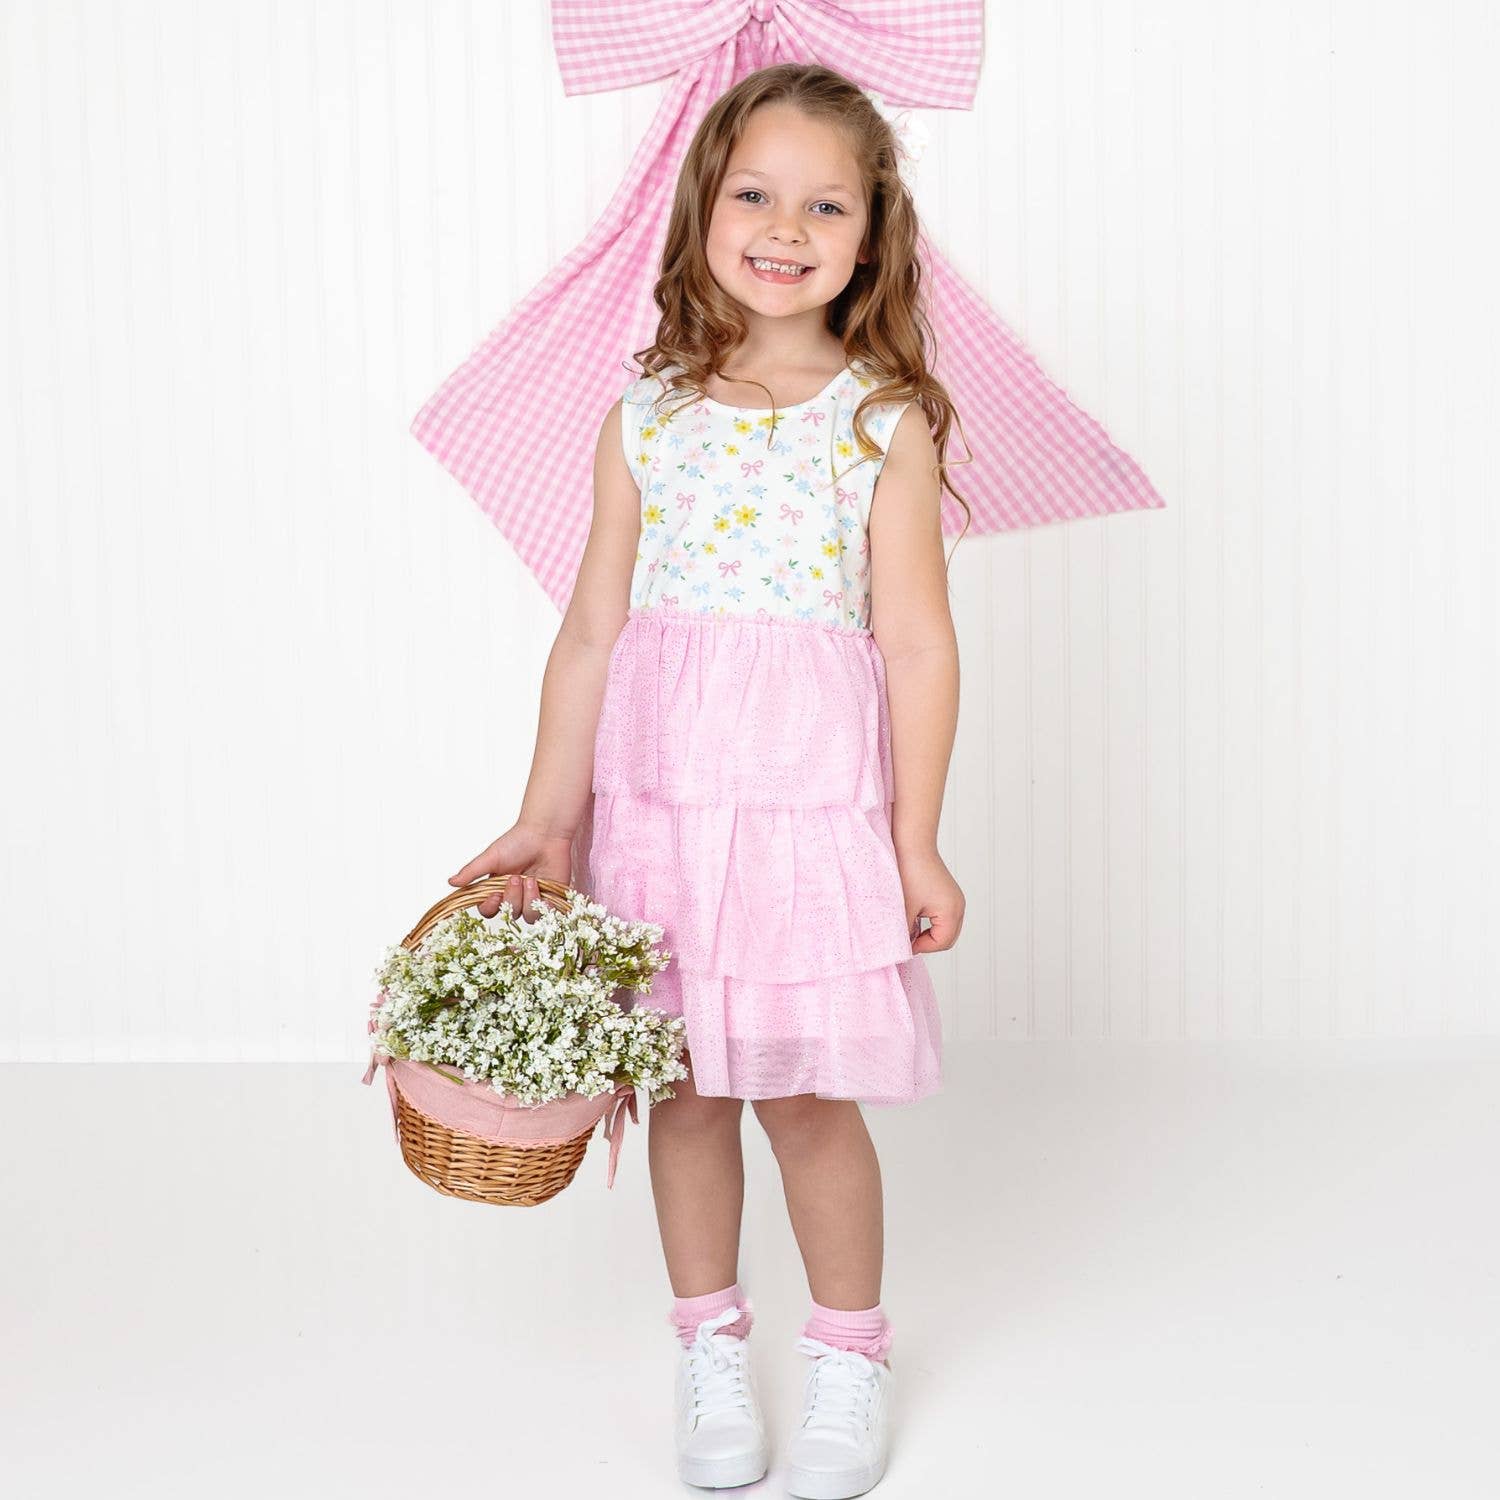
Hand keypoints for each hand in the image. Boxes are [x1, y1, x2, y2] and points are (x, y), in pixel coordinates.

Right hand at [448, 823, 575, 920]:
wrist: (545, 833)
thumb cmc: (518, 841)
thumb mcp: (491, 857)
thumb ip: (472, 872)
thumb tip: (450, 882)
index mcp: (498, 888)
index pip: (489, 909)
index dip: (491, 906)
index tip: (495, 894)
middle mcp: (516, 896)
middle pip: (509, 913)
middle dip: (511, 898)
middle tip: (515, 878)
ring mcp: (535, 899)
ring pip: (528, 917)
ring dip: (528, 899)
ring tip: (531, 880)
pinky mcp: (553, 898)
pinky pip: (547, 913)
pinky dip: (543, 903)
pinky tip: (542, 885)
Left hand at [896, 844, 964, 954]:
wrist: (912, 843)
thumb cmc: (909, 872)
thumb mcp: (905, 908)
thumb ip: (905, 932)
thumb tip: (901, 948)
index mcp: (951, 911)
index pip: (942, 943)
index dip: (921, 947)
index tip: (903, 941)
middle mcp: (959, 906)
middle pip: (947, 938)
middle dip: (927, 942)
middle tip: (906, 938)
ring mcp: (954, 899)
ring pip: (944, 927)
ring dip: (927, 931)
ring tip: (908, 924)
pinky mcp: (947, 893)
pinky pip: (942, 916)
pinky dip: (929, 920)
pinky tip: (912, 913)